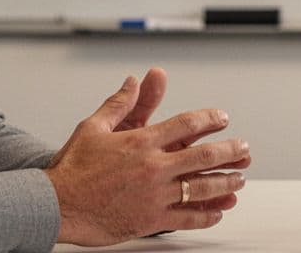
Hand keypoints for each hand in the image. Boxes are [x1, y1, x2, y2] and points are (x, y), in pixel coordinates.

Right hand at [45, 68, 251, 244]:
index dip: (210, 119)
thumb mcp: (94, 127)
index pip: (187, 124)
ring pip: (202, 188)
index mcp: (142, 142)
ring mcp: (155, 195)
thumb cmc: (72, 168)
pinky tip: (217, 212)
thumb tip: (134, 81)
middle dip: (230, 151)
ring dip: (226, 182)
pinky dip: (206, 215)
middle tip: (245, 149)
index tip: (222, 118)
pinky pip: (187, 217)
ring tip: (240, 179)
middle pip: (204, 156)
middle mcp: (154, 167)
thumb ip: (120, 103)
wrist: (56, 204)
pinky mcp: (151, 219)